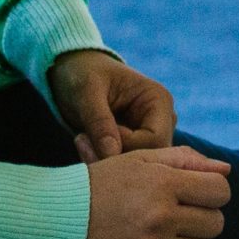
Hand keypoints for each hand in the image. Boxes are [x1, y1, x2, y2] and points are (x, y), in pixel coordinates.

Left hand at [50, 52, 174, 159]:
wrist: (75, 73)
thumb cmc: (83, 74)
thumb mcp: (86, 91)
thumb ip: (99, 122)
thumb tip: (111, 154)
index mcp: (159, 100)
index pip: (155, 140)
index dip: (125, 146)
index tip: (92, 136)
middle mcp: (163, 120)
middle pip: (152, 157)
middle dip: (116, 158)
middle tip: (82, 146)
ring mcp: (152, 134)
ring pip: (140, 165)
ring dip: (109, 162)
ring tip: (81, 144)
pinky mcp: (137, 146)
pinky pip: (128, 165)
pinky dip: (106, 162)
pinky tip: (86, 149)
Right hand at [82, 144, 232, 238]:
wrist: (55, 221)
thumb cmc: (101, 185)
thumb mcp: (138, 161)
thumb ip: (184, 160)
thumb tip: (226, 169)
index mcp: (163, 183)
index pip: (220, 191)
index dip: (211, 191)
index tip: (195, 192)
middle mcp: (161, 218)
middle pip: (215, 224)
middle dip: (200, 217)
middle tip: (175, 212)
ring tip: (156, 231)